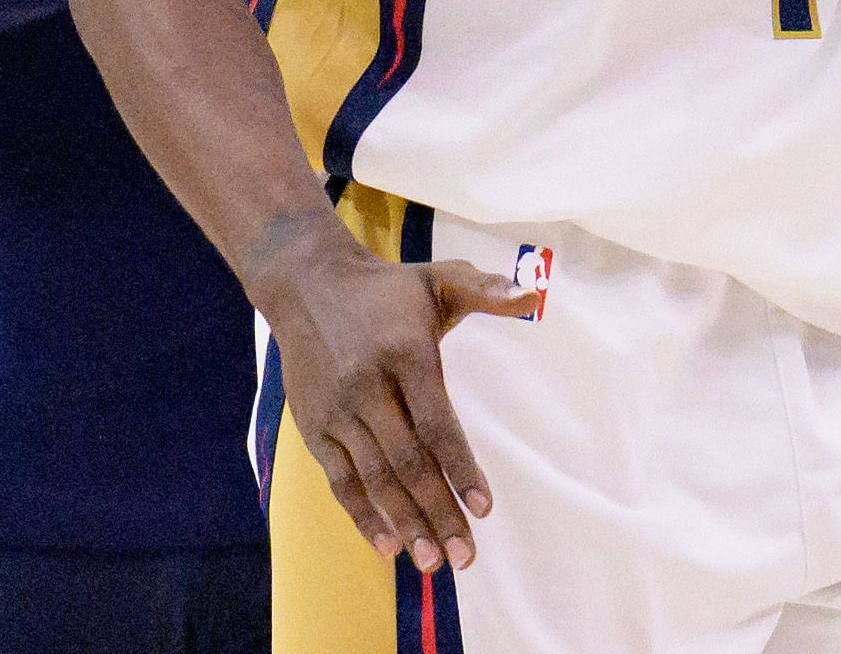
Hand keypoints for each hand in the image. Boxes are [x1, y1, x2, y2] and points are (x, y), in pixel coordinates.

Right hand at [248, 216, 537, 572]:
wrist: (308, 285)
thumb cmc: (387, 290)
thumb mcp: (439, 277)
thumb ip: (485, 288)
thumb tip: (532, 293)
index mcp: (404, 354)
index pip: (436, 422)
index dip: (460, 467)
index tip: (484, 507)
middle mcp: (367, 387)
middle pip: (407, 462)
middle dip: (438, 512)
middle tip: (465, 556)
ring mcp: (337, 412)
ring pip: (374, 478)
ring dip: (403, 525)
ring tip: (432, 563)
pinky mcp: (314, 428)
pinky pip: (339, 481)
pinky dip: (361, 516)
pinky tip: (386, 547)